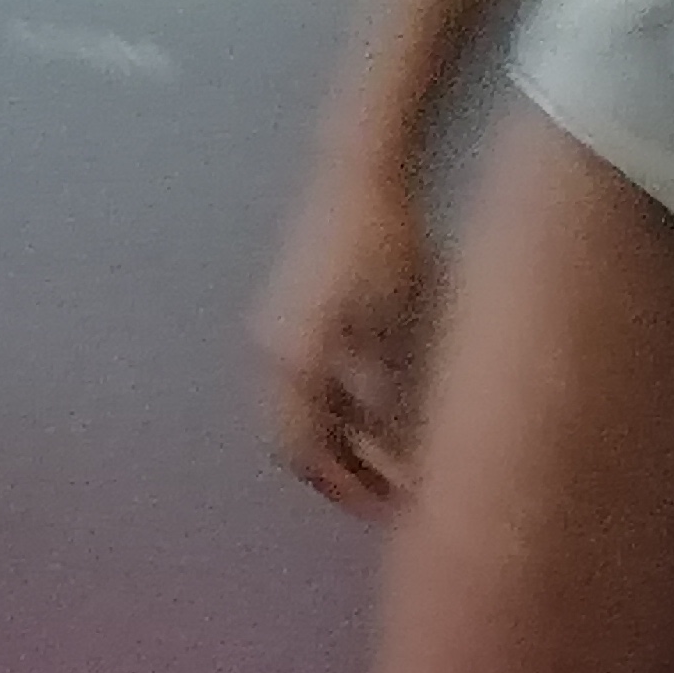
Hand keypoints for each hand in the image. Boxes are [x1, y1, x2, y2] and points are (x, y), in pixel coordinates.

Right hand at [253, 144, 437, 515]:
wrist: (361, 166)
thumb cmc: (387, 245)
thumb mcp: (399, 330)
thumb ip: (389, 403)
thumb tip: (392, 463)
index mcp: (296, 364)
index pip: (305, 452)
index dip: (343, 487)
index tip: (382, 507)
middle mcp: (274, 351)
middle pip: (295, 437)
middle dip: (336, 472)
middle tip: (380, 493)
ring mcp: (277, 326)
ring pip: (300, 407)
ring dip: (335, 438)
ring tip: (379, 455)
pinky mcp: (290, 305)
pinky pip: (304, 376)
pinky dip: (332, 403)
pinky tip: (368, 403)